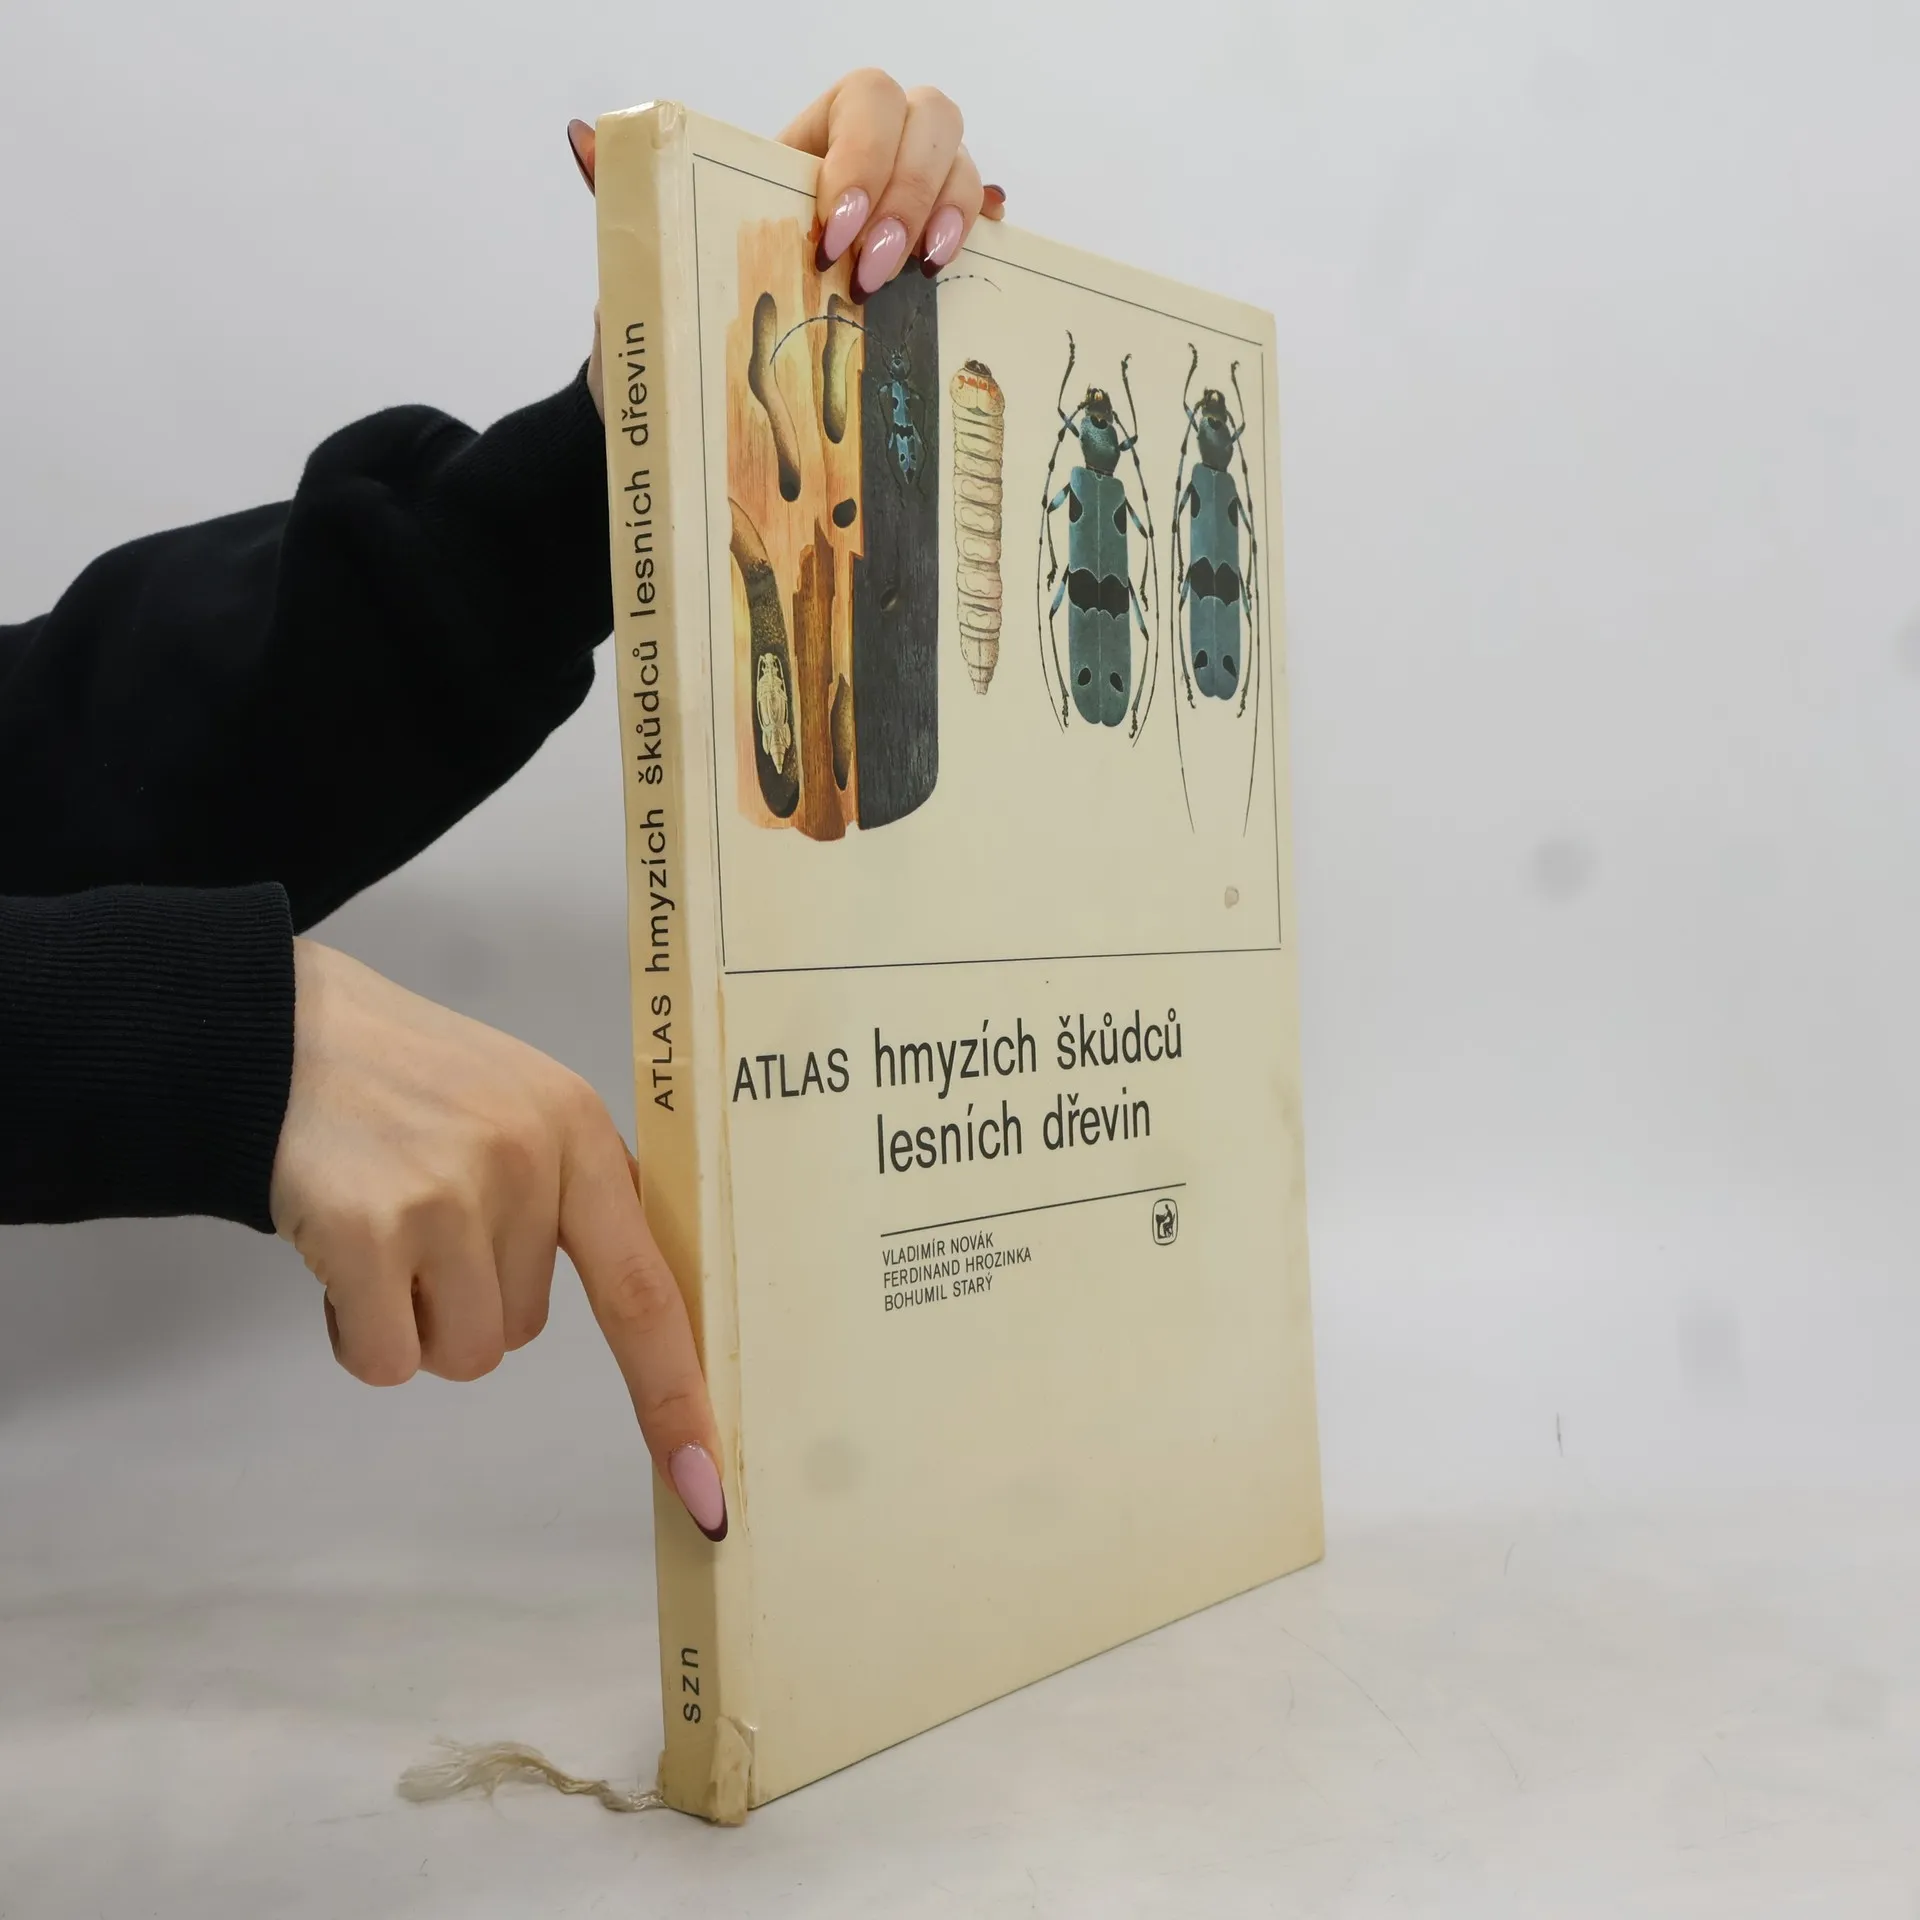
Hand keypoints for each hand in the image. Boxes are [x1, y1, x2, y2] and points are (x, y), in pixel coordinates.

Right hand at [270, 940, 728, 1540]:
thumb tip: (653, 1297)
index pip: (648, 1290)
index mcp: (582, 1133)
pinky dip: (360, 1335)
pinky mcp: (370, 1232)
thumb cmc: (412, 1084)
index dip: (675, 1392)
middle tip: (422, 1218)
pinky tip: (341, 1261)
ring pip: (462, 1355)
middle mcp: (529, 1162)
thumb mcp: (525, 1105)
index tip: (707, 1483)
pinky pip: (387, 1361)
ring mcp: (449, 1197)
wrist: (281, 1037)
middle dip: (468, 1299)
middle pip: (525, 1331)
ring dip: (416, 1321)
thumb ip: (581, 1190)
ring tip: (382, 1233)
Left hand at [570, 72, 1005, 417]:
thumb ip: (628, 197)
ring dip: (948, 215)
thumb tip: (584, 138)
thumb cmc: (678, 319)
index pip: (864, 100)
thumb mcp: (650, 262)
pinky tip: (958, 271)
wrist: (695, 392)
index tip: (833, 232)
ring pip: (963, 164)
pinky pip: (980, 227)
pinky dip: (981, 238)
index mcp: (805, 148)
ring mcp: (908, 214)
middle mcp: (866, 168)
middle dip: (909, 190)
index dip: (864, 153)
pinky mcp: (930, 267)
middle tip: (872, 273)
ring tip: (918, 277)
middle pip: (930, 118)